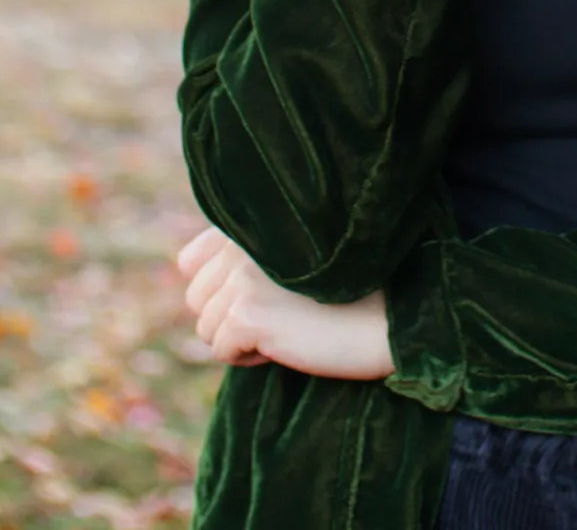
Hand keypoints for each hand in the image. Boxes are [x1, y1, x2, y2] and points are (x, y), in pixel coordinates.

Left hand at [176, 224, 395, 380]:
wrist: (390, 319)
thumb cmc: (349, 291)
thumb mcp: (291, 260)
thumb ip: (243, 253)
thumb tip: (185, 266)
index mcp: (255, 221)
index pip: (192, 260)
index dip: (219, 289)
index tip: (261, 295)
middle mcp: (243, 240)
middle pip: (197, 298)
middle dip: (231, 317)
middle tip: (284, 313)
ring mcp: (242, 275)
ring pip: (206, 327)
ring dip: (241, 337)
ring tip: (289, 325)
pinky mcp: (246, 312)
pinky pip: (220, 349)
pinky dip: (249, 357)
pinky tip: (287, 342)